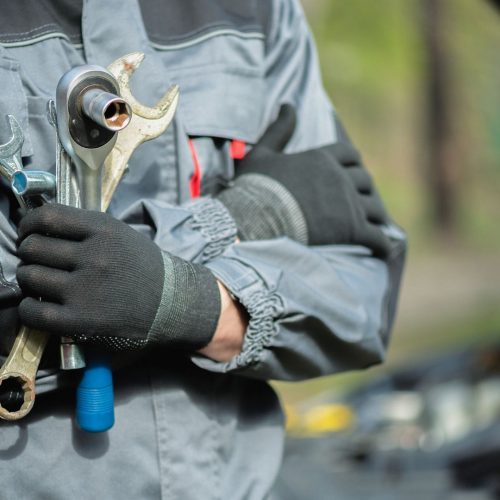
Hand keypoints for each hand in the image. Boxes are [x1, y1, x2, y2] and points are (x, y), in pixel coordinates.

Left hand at [16, 204, 220, 350]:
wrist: (173, 303)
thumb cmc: (144, 268)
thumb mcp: (122, 234)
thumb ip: (85, 228)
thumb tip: (40, 228)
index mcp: (105, 230)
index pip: (47, 216)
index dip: (28, 224)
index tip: (29, 232)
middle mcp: (95, 256)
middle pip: (33, 247)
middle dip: (28, 253)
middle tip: (37, 260)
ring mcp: (86, 289)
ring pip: (29, 277)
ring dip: (29, 279)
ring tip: (41, 283)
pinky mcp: (81, 320)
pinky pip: (34, 311)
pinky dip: (29, 307)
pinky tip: (39, 305)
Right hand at [218, 105, 390, 257]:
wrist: (257, 221)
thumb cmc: (255, 190)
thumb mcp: (262, 154)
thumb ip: (279, 129)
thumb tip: (288, 105)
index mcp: (322, 159)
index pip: (348, 154)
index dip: (352, 162)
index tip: (351, 170)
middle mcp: (341, 179)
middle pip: (365, 180)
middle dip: (363, 189)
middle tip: (360, 199)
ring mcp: (349, 205)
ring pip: (375, 208)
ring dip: (375, 216)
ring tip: (373, 224)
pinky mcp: (352, 230)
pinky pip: (377, 237)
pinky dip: (382, 243)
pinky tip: (383, 249)